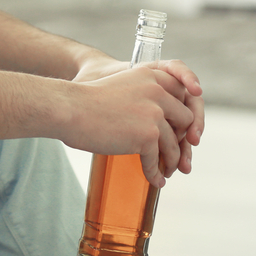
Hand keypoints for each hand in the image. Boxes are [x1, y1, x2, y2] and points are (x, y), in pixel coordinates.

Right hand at [68, 59, 203, 187]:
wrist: (69, 109)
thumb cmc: (86, 101)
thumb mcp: (122, 86)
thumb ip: (142, 96)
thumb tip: (156, 124)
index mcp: (151, 76)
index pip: (181, 94)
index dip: (182, 114)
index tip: (181, 131)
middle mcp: (157, 92)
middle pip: (185, 120)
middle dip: (182, 139)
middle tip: (175, 153)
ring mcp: (154, 114)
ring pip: (173, 144)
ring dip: (172, 161)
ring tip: (167, 171)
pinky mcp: (147, 135)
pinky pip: (156, 159)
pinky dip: (155, 172)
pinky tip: (154, 179)